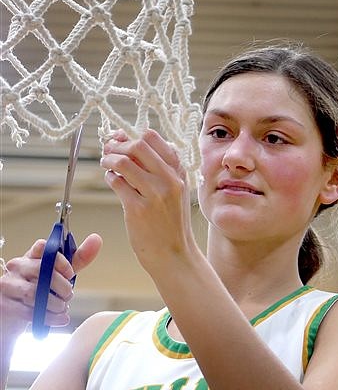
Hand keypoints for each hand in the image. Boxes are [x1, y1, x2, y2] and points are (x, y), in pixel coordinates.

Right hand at [0, 234, 101, 336]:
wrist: (17, 315)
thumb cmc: (41, 290)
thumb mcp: (61, 273)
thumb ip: (78, 259)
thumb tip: (96, 239)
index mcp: (31, 256)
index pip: (44, 247)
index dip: (61, 261)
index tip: (70, 273)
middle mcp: (17, 267)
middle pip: (41, 270)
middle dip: (61, 286)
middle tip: (68, 295)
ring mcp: (8, 286)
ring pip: (35, 293)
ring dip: (56, 304)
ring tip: (62, 307)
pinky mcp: (5, 306)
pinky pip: (29, 312)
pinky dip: (50, 317)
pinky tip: (59, 318)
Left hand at [100, 129, 196, 273]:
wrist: (175, 254)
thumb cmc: (172, 223)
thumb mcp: (176, 191)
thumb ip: (160, 169)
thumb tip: (131, 145)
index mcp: (179, 172)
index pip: (154, 139)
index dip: (132, 135)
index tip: (120, 138)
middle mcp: (169, 180)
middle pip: (138, 145)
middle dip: (117, 145)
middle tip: (108, 150)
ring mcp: (154, 194)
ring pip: (124, 162)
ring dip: (109, 159)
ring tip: (105, 164)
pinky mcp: (138, 209)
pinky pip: (117, 183)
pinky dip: (110, 177)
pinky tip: (111, 180)